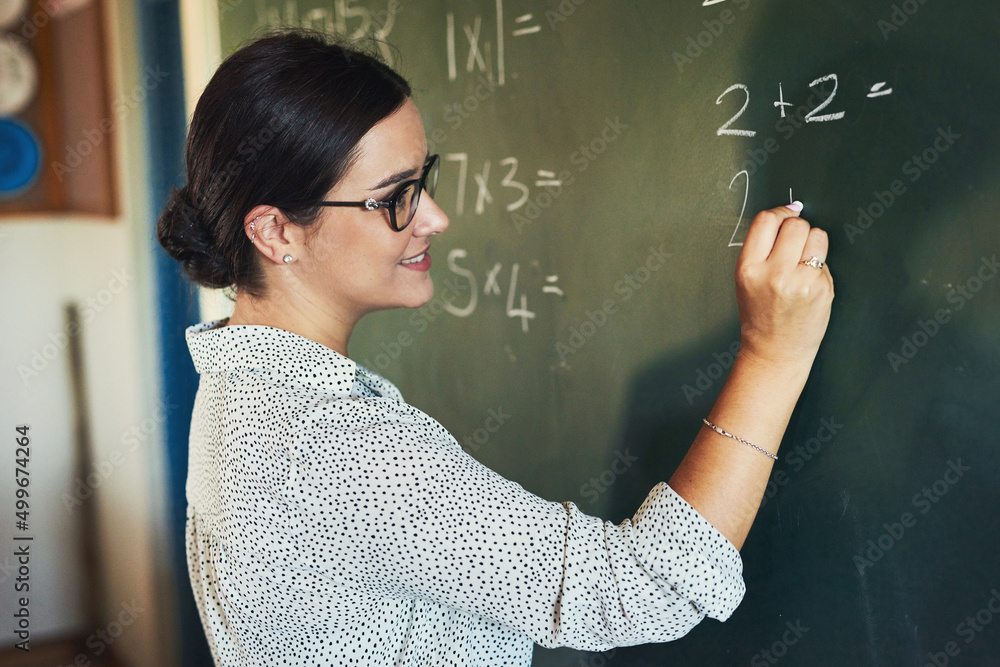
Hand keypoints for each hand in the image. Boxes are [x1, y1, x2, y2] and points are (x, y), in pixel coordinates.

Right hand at [734, 203, 833, 368]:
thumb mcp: (746, 279)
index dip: (780, 212)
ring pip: (817, 235)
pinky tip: (809, 282)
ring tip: (803, 262)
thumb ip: (762, 247)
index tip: (787, 214)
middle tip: (793, 247)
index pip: (766, 220)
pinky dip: (820, 265)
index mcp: (749, 268)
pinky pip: (825, 259)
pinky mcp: (822, 288)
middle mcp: (774, 273)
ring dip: (813, 243)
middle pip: (795, 225)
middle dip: (797, 229)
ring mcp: (800, 281)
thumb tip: (791, 212)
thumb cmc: (760, 314)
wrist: (775, 350)